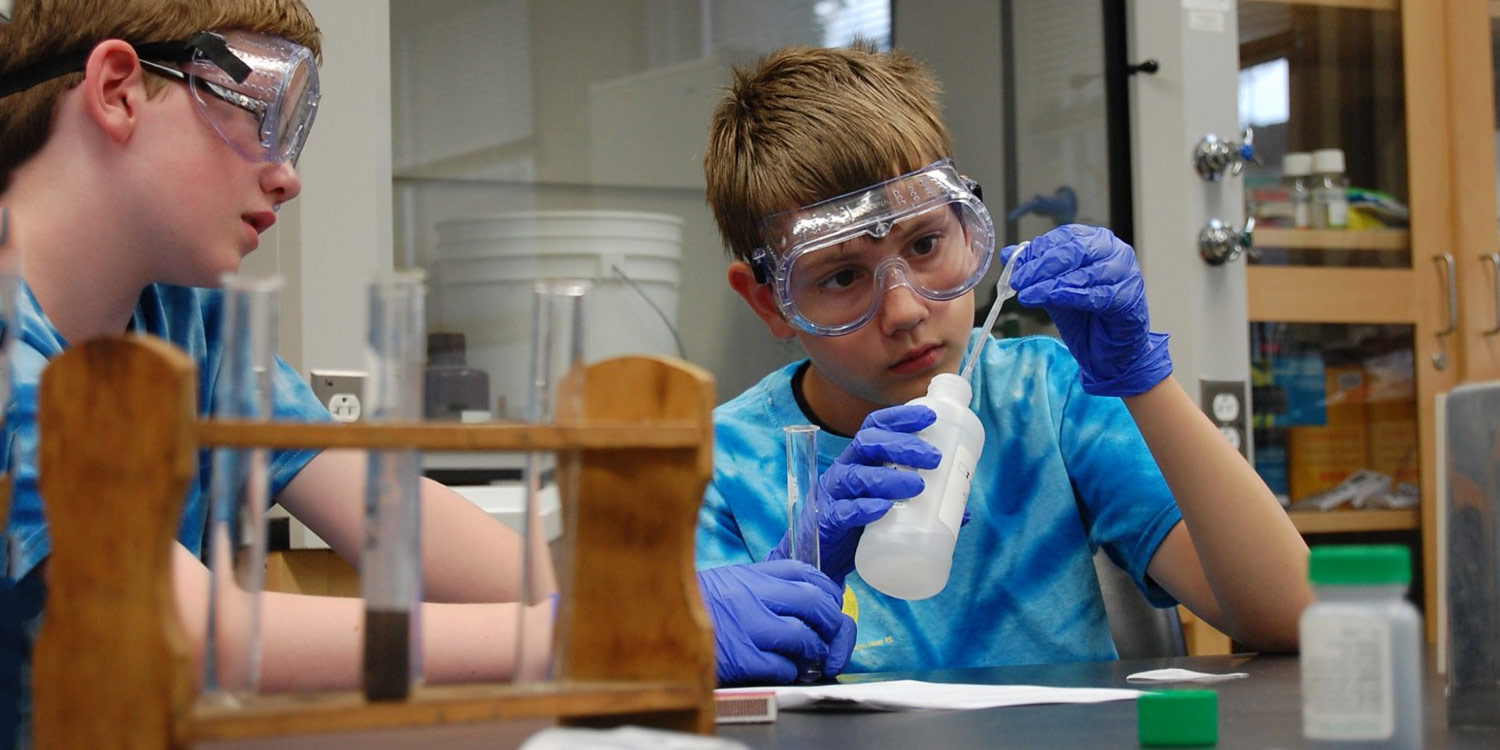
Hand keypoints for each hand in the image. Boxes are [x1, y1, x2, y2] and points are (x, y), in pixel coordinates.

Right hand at [698, 560, 856, 685]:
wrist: (652, 619)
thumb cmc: (692, 604)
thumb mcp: (727, 581)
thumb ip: (760, 584)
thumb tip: (800, 597)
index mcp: (750, 575)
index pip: (803, 573)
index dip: (826, 587)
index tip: (831, 598)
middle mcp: (753, 597)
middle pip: (813, 603)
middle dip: (830, 620)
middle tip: (830, 632)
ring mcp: (748, 628)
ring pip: (804, 638)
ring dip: (814, 650)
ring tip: (810, 655)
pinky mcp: (742, 660)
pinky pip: (783, 666)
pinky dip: (792, 670)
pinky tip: (787, 669)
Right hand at [768, 405, 940, 587]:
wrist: (821, 561)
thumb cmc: (858, 525)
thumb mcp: (889, 508)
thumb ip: (922, 506)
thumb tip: (963, 512)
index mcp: (860, 460)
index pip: (875, 426)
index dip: (900, 417)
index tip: (931, 416)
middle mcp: (845, 470)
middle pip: (868, 443)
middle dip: (902, 444)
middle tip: (934, 457)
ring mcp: (833, 495)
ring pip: (856, 475)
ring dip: (889, 477)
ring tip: (918, 486)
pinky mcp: (827, 521)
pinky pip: (843, 511)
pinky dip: (864, 509)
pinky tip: (883, 509)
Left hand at [1002, 224, 1171, 396]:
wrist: (1108, 352)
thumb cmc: (1086, 317)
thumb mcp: (1053, 290)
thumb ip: (1035, 271)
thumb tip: (1007, 254)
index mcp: (1096, 242)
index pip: (1066, 236)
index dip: (1039, 250)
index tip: (1017, 266)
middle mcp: (1115, 252)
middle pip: (1075, 251)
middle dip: (1042, 266)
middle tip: (1019, 281)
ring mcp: (1126, 274)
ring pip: (1084, 273)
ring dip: (1052, 284)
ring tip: (1029, 294)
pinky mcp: (1129, 298)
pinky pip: (1098, 294)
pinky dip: (1072, 296)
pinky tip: (1053, 299)